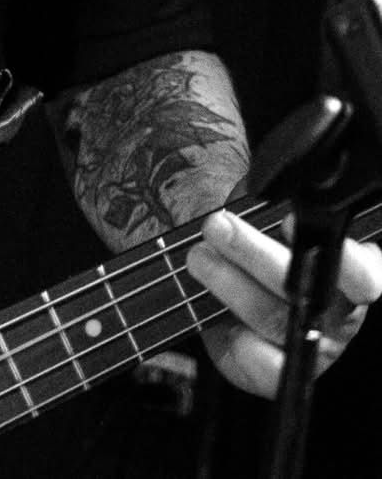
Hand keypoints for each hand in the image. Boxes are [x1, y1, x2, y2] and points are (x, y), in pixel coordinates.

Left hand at [185, 207, 381, 396]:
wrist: (234, 294)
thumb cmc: (261, 247)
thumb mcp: (268, 217)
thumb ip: (269, 208)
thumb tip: (252, 191)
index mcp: (349, 272)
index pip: (364, 272)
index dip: (339, 255)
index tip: (292, 226)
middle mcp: (339, 313)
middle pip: (304, 290)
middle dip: (252, 253)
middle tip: (217, 226)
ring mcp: (313, 347)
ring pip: (275, 320)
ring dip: (229, 284)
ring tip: (199, 256)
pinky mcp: (282, 373)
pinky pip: (266, 367)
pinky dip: (238, 342)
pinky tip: (215, 318)